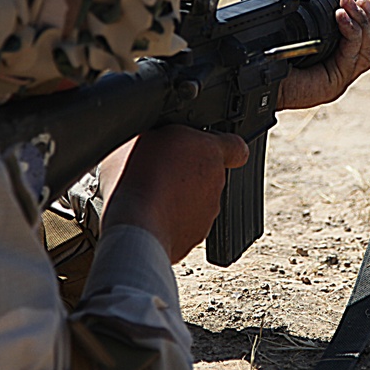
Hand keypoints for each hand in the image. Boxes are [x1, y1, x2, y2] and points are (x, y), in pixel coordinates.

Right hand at [98, 126, 249, 263]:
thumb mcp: (144, 134)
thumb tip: (156, 134)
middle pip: (206, 174)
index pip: (236, 147)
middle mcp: (215, 183)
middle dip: (187, 172)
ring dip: (177, 197)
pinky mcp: (194, 236)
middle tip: (158, 171)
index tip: (208, 148)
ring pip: (195, 201)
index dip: (223, 147)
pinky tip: (147, 215)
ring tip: (147, 195)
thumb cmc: (138, 178)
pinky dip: (169, 221)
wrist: (134, 227)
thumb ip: (163, 132)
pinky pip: (183, 224)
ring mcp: (207, 213)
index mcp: (210, 151)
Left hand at [277, 0, 369, 109]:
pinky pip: (352, 54)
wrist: (260, 82)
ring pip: (369, 50)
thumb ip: (312, 4)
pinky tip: (342, 16)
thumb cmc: (272, 57)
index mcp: (338, 60)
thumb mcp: (298, 24)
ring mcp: (341, 78)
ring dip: (364, 22)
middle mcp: (344, 70)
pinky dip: (351, 32)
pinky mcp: (335, 82)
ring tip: (350, 3)